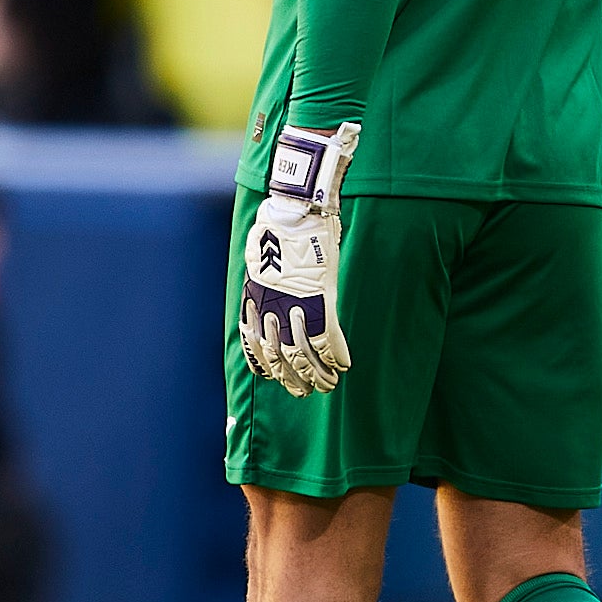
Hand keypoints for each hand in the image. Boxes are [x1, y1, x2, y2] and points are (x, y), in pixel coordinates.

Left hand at [241, 123, 359, 395]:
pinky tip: (344, 364)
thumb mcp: (258, 257)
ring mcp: (297, 305)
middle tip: (305, 392)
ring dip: (318, 374)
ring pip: (305, 353)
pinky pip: (329, 336)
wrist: (294, 210)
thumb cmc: (276, 227)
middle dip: (294, 379)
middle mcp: (272, 309)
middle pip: (281, 357)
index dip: (266, 368)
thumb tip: (263, 293)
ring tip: (328, 385)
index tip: (275, 379)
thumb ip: (261, 281)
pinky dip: (337, 354)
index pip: (256, 347)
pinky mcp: (321, 299)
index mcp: (256, 301)